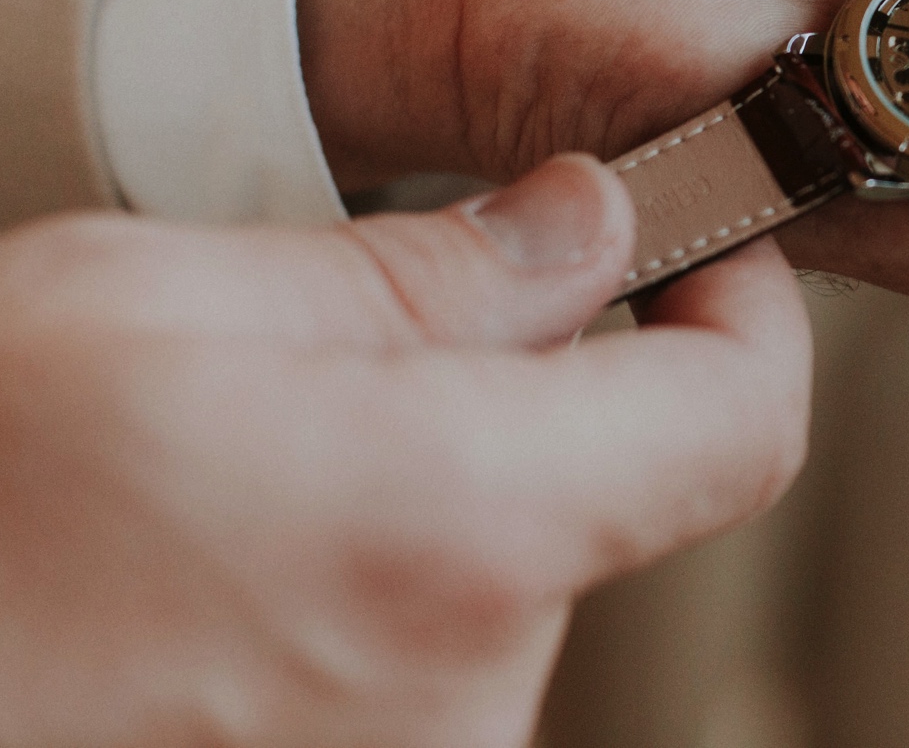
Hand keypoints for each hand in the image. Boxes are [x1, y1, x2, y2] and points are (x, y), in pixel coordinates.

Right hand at [0, 159, 805, 745]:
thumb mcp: (161, 302)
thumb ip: (423, 272)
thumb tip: (588, 222)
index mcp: (460, 527)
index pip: (743, 423)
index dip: (746, 316)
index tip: (696, 252)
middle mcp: (475, 685)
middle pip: (605, 492)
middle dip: (520, 398)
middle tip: (346, 347)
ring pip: (501, 573)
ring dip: (421, 494)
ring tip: (233, 474)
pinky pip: (425, 658)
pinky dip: (365, 586)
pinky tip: (222, 566)